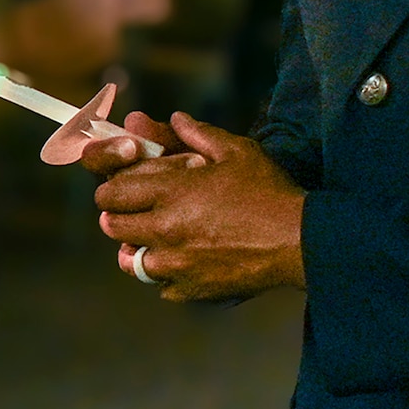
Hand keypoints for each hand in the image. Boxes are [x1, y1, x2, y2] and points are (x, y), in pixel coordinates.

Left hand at [93, 112, 305, 301]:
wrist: (297, 240)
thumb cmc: (267, 191)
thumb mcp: (236, 151)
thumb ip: (199, 134)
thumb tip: (176, 118)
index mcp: (170, 192)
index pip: (111, 193)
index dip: (110, 189)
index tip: (120, 188)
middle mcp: (164, 230)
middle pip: (112, 227)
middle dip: (117, 216)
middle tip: (133, 211)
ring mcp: (176, 264)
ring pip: (131, 261)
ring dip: (136, 248)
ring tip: (154, 240)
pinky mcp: (192, 289)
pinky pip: (161, 286)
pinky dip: (166, 275)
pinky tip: (183, 262)